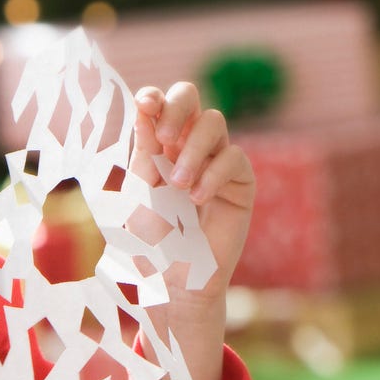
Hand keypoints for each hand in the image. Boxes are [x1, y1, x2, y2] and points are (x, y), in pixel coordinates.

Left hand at [132, 83, 253, 379]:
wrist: (173, 282)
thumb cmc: (150, 241)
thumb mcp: (139, 192)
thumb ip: (143, 151)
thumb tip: (144, 107)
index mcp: (159, 144)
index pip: (161, 104)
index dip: (154, 97)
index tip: (144, 104)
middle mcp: (189, 146)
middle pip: (192, 98)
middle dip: (177, 109)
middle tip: (162, 138)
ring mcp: (217, 161)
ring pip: (214, 123)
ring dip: (194, 149)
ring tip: (177, 185)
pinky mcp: (240, 184)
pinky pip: (234, 159)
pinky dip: (213, 174)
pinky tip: (197, 199)